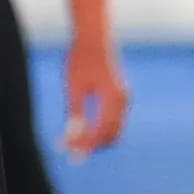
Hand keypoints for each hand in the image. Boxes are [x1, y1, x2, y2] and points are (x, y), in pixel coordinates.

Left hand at [61, 30, 128, 157]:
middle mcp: (122, 100)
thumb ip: (75, 112)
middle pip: (110, 134)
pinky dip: (98, 129)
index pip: (101, 131)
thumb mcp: (73, 86)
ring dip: (94, 139)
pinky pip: (111, 121)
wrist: (93, 38)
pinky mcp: (119, 97)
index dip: (86, 145)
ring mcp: (123, 98)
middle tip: (70, 153)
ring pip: (112, 130)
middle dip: (91, 145)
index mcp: (113, 97)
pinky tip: (81, 132)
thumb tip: (72, 137)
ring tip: (71, 144)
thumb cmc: (80, 59)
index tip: (71, 155)